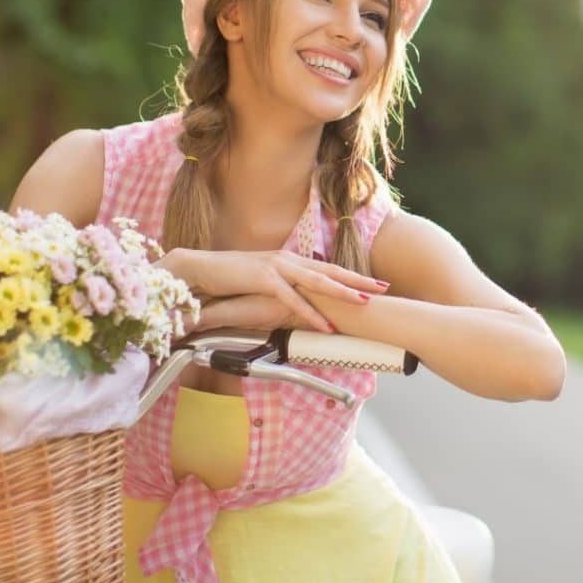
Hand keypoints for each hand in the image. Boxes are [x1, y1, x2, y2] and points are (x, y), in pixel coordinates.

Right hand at [163, 248, 383, 333]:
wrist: (200, 268)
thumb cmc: (229, 277)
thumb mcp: (261, 280)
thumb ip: (281, 285)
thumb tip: (297, 296)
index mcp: (288, 260)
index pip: (326, 268)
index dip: (351, 276)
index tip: (373, 282)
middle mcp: (286, 259)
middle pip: (330, 270)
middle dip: (358, 280)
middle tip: (383, 287)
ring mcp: (276, 267)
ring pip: (316, 281)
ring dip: (342, 293)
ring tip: (363, 303)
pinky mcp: (263, 279)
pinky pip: (292, 299)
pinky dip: (310, 312)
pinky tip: (324, 323)